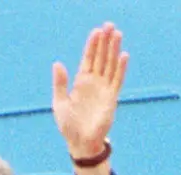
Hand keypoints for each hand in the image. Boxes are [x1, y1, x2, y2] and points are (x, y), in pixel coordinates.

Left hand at [52, 23, 127, 160]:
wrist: (80, 143)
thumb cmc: (68, 126)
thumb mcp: (60, 103)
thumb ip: (60, 83)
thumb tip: (57, 63)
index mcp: (81, 82)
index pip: (88, 59)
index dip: (92, 46)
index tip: (96, 31)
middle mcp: (94, 83)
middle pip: (101, 58)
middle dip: (104, 42)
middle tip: (109, 25)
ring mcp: (103, 89)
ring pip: (110, 65)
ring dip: (114, 50)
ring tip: (117, 34)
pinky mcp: (111, 98)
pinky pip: (117, 80)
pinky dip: (120, 68)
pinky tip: (123, 55)